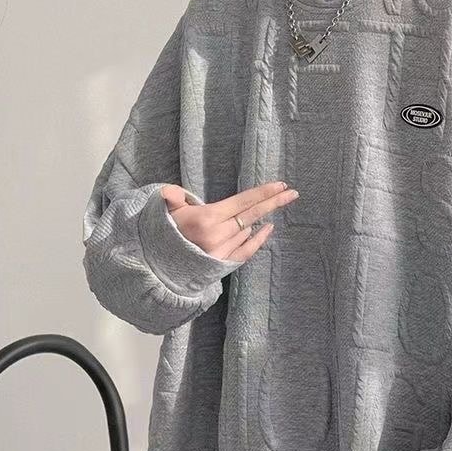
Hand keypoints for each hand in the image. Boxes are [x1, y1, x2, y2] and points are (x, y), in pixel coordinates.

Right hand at [161, 180, 299, 261]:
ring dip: (257, 219)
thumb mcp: (166, 212)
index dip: (262, 193)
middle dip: (273, 202)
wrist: (159, 265)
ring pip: (247, 231)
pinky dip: (258, 240)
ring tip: (267, 208)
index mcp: (207, 217)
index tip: (280, 185)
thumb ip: (172, 198)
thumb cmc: (164, 232)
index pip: (242, 201)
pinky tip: (267, 229)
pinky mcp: (223, 263)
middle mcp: (218, 234)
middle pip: (252, 215)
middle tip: (292, 193)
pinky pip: (246, 251)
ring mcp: (222, 250)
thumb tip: (168, 192)